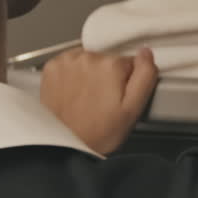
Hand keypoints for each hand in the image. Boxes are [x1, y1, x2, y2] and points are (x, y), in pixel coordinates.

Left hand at [41, 47, 157, 154]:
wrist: (62, 144)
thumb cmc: (97, 133)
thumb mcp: (133, 110)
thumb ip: (145, 76)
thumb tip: (146, 53)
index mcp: (111, 66)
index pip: (129, 62)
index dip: (127, 81)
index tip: (119, 96)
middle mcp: (88, 58)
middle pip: (108, 59)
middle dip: (107, 77)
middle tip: (103, 101)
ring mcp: (67, 61)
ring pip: (88, 60)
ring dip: (89, 74)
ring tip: (86, 99)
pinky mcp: (52, 67)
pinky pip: (69, 63)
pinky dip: (71, 74)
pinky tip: (73, 93)